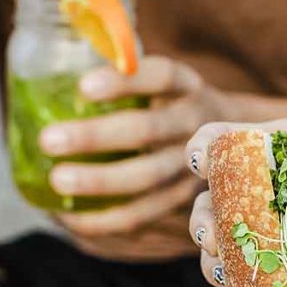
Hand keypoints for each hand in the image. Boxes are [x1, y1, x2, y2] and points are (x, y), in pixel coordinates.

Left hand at [42, 57, 228, 238]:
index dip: (125, 82)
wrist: (238, 144)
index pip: (162, 76)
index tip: (84, 86)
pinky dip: (104, 220)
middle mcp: (196, 125)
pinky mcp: (184, 202)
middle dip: (96, 137)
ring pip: (148, 178)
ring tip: (57, 181)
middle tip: (49, 140)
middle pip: (148, 130)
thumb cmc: (174, 106)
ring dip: (100, 182)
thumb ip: (122, 74)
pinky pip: (144, 215)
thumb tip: (51, 66)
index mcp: (187, 87)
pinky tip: (68, 216)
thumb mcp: (163, 82)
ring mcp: (195, 168)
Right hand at [186, 122, 286, 286]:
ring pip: (234, 242)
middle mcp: (285, 189)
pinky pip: (264, 279)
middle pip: (222, 198)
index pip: (243, 140)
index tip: (199, 159)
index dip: (212, 147)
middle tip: (210, 234)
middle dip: (205, 214)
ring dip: (218, 256)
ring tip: (220, 267)